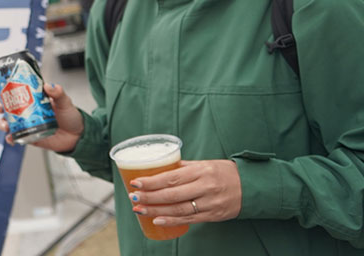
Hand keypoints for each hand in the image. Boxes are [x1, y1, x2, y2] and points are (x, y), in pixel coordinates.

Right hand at [0, 82, 83, 151]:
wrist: (78, 136)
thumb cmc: (70, 116)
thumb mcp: (65, 101)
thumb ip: (58, 93)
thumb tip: (48, 86)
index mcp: (33, 98)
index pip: (15, 90)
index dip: (3, 87)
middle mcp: (27, 110)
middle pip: (6, 106)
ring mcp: (26, 123)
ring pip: (8, 122)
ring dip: (1, 122)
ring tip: (4, 124)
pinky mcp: (29, 136)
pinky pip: (16, 137)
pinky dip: (11, 138)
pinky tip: (11, 138)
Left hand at [127, 159, 241, 225]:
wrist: (252, 187)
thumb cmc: (224, 172)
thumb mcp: (205, 164)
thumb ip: (184, 167)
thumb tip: (160, 166)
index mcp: (201, 171)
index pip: (171, 177)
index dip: (152, 181)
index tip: (135, 182)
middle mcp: (205, 187)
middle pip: (172, 194)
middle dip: (150, 197)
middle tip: (133, 197)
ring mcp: (209, 203)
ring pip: (178, 209)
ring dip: (156, 210)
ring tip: (139, 209)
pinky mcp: (213, 215)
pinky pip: (189, 219)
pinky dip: (171, 221)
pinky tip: (157, 220)